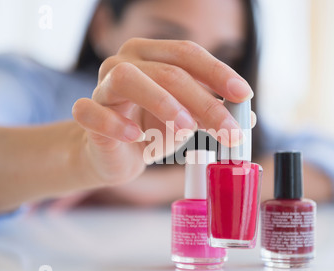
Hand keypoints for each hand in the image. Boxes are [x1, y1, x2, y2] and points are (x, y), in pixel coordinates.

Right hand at [72, 38, 253, 185]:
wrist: (113, 153)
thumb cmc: (150, 129)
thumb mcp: (186, 120)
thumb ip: (211, 114)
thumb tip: (247, 118)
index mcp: (151, 56)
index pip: (188, 54)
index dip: (218, 73)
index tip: (244, 96)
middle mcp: (125, 63)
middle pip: (168, 71)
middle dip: (204, 102)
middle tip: (229, 131)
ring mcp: (102, 86)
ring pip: (128, 79)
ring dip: (163, 103)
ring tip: (187, 129)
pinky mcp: (86, 113)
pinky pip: (93, 112)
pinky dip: (115, 124)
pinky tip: (136, 136)